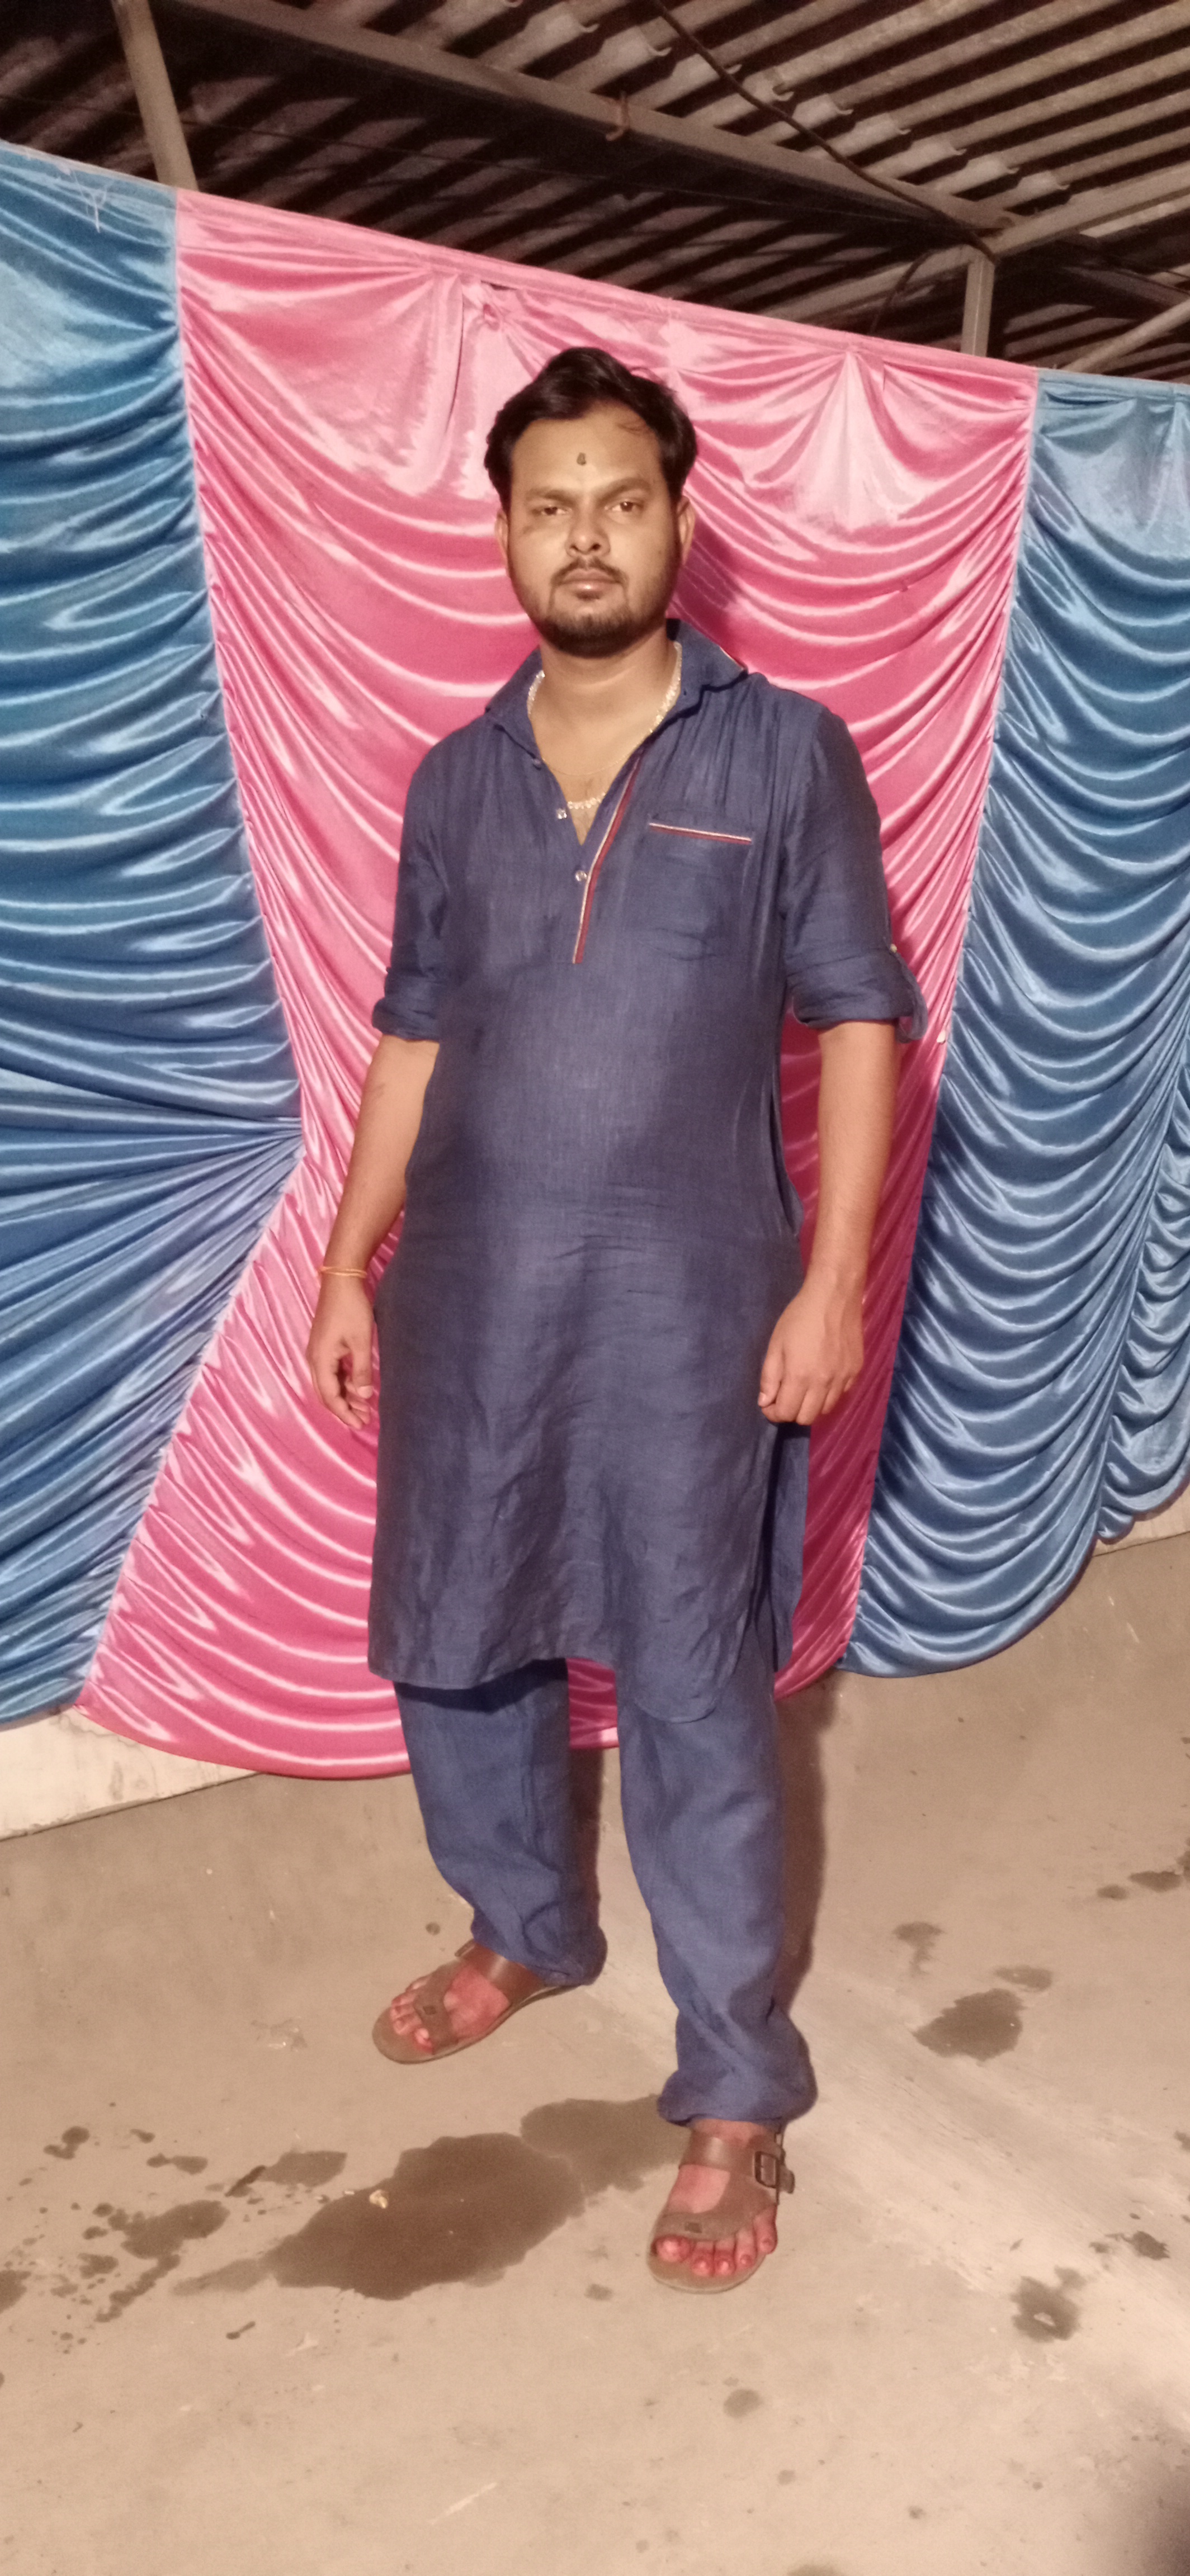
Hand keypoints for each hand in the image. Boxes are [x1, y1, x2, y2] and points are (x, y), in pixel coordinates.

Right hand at [307, 1276, 375, 1428]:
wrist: (340, 1281)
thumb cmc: (351, 1308)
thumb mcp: (361, 1341)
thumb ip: (361, 1371)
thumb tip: (364, 1396)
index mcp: (321, 1360)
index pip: (330, 1397)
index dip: (345, 1413)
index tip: (360, 1424)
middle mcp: (314, 1359)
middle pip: (326, 1393)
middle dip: (345, 1409)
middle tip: (364, 1420)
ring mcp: (318, 1352)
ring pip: (330, 1383)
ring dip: (346, 1395)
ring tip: (366, 1406)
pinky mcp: (324, 1345)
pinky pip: (332, 1371)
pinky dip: (345, 1381)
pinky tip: (359, 1386)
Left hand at [758, 1278, 862, 1425]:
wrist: (834, 1296)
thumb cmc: (799, 1317)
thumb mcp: (776, 1344)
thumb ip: (769, 1376)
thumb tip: (765, 1402)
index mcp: (800, 1376)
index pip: (786, 1413)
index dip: (773, 1413)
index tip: (769, 1403)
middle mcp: (824, 1383)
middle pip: (806, 1418)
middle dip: (791, 1412)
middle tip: (785, 1396)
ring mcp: (843, 1379)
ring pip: (825, 1410)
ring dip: (810, 1405)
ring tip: (804, 1388)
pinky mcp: (856, 1371)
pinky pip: (840, 1395)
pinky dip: (828, 1394)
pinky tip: (822, 1378)